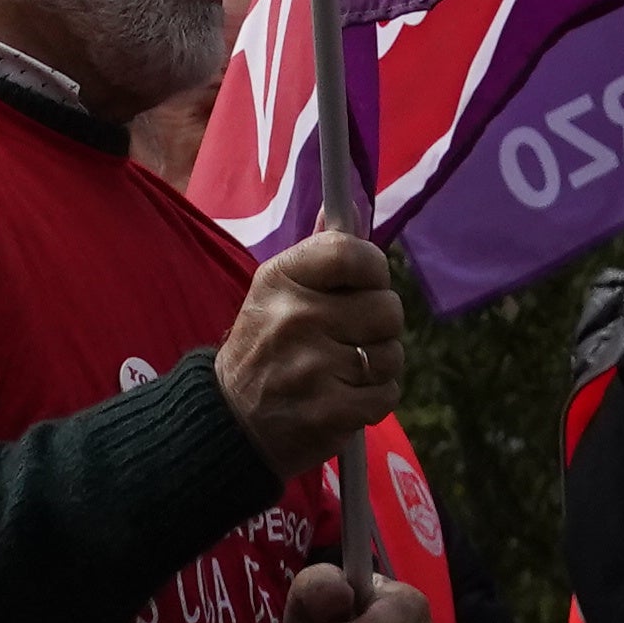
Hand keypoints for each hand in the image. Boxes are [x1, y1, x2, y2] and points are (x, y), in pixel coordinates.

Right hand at [216, 234, 409, 476]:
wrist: (232, 419)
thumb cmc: (265, 346)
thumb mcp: (278, 290)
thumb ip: (321, 252)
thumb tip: (350, 203)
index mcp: (281, 278)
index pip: (351, 252)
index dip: (373, 268)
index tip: (366, 284)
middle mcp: (296, 318)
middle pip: (386, 307)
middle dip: (379, 324)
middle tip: (353, 335)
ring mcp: (313, 367)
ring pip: (391, 353)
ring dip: (379, 364)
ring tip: (346, 368)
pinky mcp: (329, 412)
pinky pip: (387, 392)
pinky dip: (376, 397)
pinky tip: (348, 396)